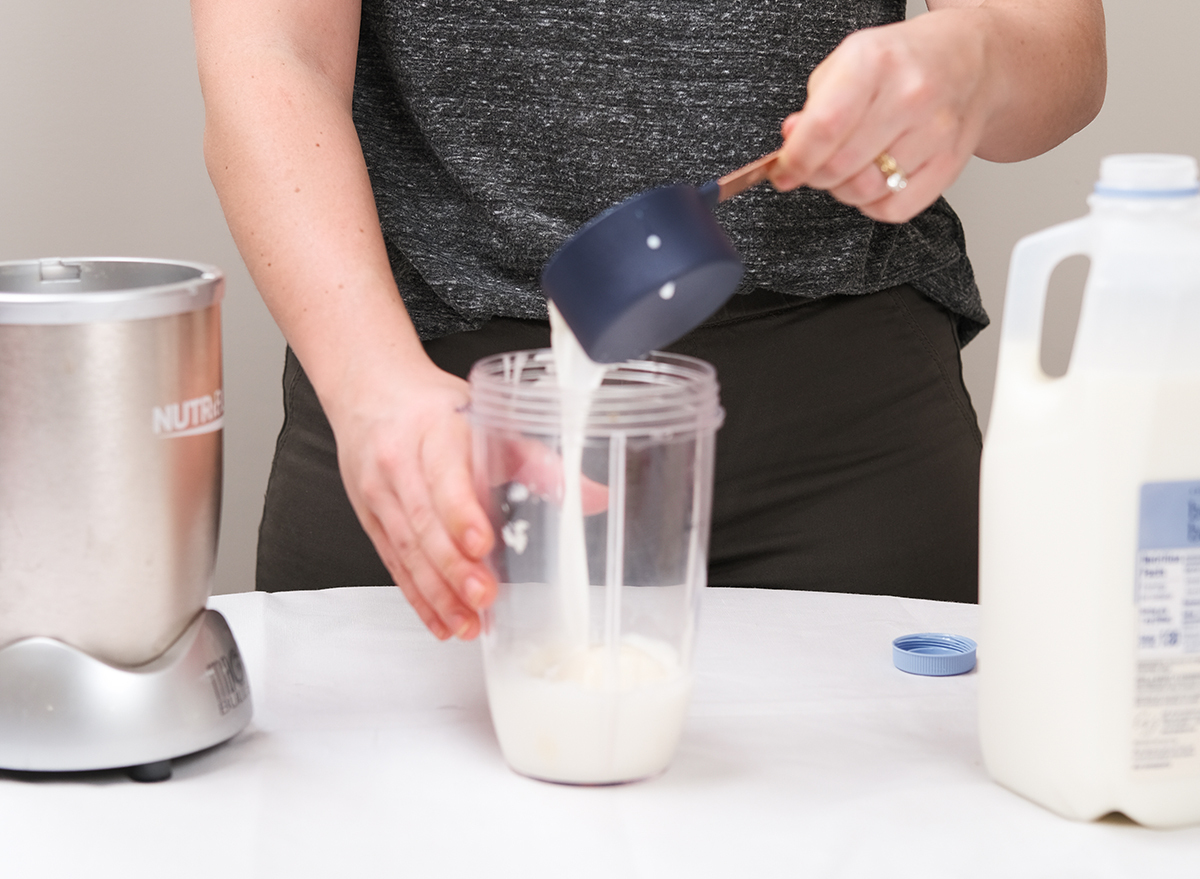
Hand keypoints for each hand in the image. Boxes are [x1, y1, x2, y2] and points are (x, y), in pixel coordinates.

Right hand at [330, 361, 608, 641]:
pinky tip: (441, 620)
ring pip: (407, 549)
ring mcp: (382, 494)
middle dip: (453, 567)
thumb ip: (539, 461)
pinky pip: (394, 563)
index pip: (445, 477)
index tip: (483, 544)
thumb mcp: (489, 420)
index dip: (461, 513)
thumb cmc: (433, 408)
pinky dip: (418, 597)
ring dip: (437, 592)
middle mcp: (401, 463)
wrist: (370, 394)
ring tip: (466, 622)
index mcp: (434, 432)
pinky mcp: (372, 520)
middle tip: (482, 598)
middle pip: (424, 523)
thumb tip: (593, 496)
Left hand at [768, 11, 990, 223]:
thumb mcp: (848, 63)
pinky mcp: (950, 164)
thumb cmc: (902, 62)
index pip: (824, 127)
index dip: (795, 159)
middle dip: (814, 175)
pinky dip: (873, 204)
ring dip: (842, 189)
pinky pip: (894, 209)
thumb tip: (792, 142)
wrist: (971, 59)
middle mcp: (910, 95)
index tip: (782, 172)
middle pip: (840, 165)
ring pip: (865, 191)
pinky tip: (874, 179)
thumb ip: (814, 106)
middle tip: (813, 167)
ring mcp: (935, 131)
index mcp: (875, 62)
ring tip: (847, 168)